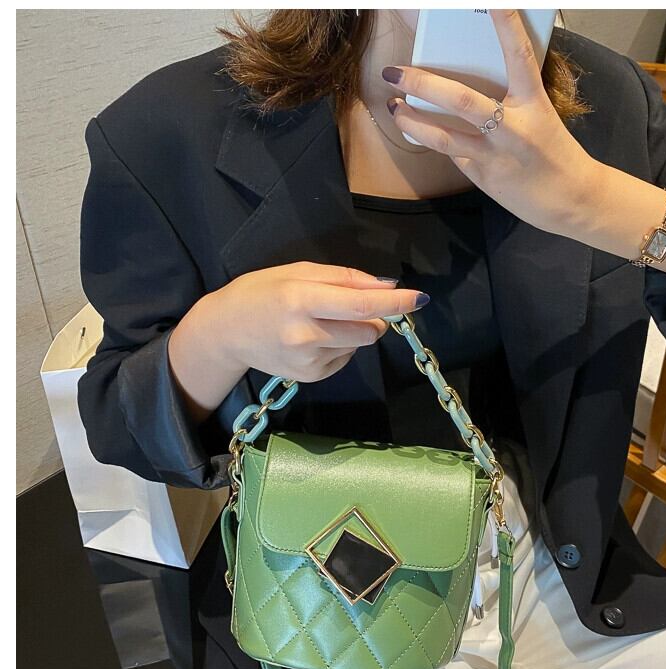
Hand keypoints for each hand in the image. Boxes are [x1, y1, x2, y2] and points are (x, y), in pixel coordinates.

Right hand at [209, 261, 427, 382]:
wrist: (226, 332)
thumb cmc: (262, 292)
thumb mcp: (299, 272)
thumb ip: (344, 278)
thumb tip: (386, 286)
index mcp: (301, 301)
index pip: (360, 305)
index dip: (394, 302)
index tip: (419, 298)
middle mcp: (305, 335)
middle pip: (369, 330)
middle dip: (373, 316)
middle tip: (349, 305)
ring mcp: (308, 362)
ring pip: (359, 344)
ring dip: (353, 331)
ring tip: (321, 321)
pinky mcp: (310, 378)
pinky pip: (345, 358)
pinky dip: (340, 346)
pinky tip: (314, 338)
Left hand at [381, 9, 598, 234]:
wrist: (574, 200)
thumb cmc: (558, 153)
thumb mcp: (541, 116)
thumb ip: (513, 100)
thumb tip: (477, 86)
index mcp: (534, 103)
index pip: (518, 55)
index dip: (505, 23)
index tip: (492, 0)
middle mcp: (511, 128)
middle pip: (459, 100)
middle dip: (421, 83)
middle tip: (393, 72)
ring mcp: (494, 156)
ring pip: (442, 137)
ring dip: (412, 120)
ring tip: (393, 107)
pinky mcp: (483, 178)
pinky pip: (454, 156)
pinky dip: (440, 143)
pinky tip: (430, 134)